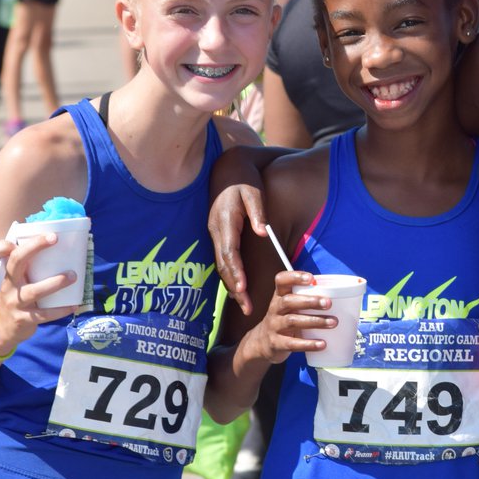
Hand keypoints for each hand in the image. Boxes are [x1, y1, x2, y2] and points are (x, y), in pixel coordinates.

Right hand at [0, 233, 77, 356]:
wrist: (3, 329)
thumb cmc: (17, 297)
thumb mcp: (17, 281)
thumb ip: (31, 266)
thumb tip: (62, 248)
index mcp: (8, 272)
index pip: (2, 251)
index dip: (10, 241)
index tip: (31, 231)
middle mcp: (9, 284)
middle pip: (16, 261)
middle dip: (35, 247)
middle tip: (54, 238)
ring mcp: (15, 302)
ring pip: (34, 290)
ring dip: (55, 282)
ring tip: (73, 275)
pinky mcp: (23, 319)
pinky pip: (43, 314)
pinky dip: (60, 310)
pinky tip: (73, 305)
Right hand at [209, 172, 268, 314]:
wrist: (228, 170)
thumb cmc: (244, 181)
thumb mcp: (253, 192)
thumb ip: (258, 212)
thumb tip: (264, 231)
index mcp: (226, 221)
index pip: (229, 251)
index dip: (236, 271)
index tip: (243, 288)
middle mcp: (217, 230)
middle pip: (223, 264)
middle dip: (234, 287)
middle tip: (246, 307)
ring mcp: (215, 233)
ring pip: (221, 265)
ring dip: (231, 285)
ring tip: (243, 304)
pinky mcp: (218, 235)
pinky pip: (222, 259)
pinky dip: (229, 275)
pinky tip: (238, 289)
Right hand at [243, 271, 334, 364]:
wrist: (262, 343)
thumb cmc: (284, 319)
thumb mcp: (289, 306)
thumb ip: (306, 299)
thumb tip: (341, 296)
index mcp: (279, 296)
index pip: (281, 280)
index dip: (294, 277)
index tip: (311, 278)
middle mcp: (275, 309)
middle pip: (289, 301)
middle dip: (310, 301)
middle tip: (329, 303)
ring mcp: (274, 326)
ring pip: (293, 321)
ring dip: (315, 321)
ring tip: (333, 322)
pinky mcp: (277, 344)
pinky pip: (293, 344)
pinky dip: (309, 344)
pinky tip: (322, 344)